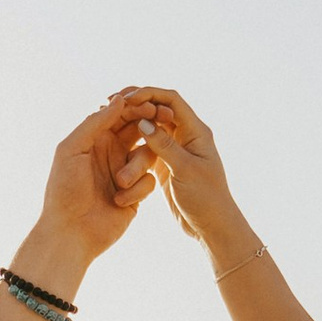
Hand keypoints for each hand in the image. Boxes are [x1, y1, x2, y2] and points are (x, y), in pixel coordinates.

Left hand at [26, 100, 156, 281]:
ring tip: (120, 183)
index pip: (120, 114)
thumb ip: (95, 123)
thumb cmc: (65, 190)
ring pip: (147, 155)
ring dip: (137, 166)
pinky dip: (137, 188)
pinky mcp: (135, 193)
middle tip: (165, 120)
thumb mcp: (72, 150)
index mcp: (95, 138)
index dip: (136, 107)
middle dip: (151, 126)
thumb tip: (119, 99)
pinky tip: (120, 201)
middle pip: (139, 130)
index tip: (150, 105)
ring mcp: (125, 171)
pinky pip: (149, 181)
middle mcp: (111, 152)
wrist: (71, 232)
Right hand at [109, 87, 243, 257]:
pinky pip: (146, 150)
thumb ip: (164, 145)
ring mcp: (175, 149)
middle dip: (135, 106)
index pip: (171, 101)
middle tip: (109, 102)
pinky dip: (132, 150)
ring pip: (149, 132)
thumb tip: (143, 122)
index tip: (125, 97)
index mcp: (196, 131)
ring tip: (111, 132)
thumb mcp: (184, 170)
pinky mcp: (165, 164)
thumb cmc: (206, 198)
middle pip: (157, 110)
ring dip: (131, 133)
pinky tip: (115, 147)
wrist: (212, 226)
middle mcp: (185, 135)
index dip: (148, 94)